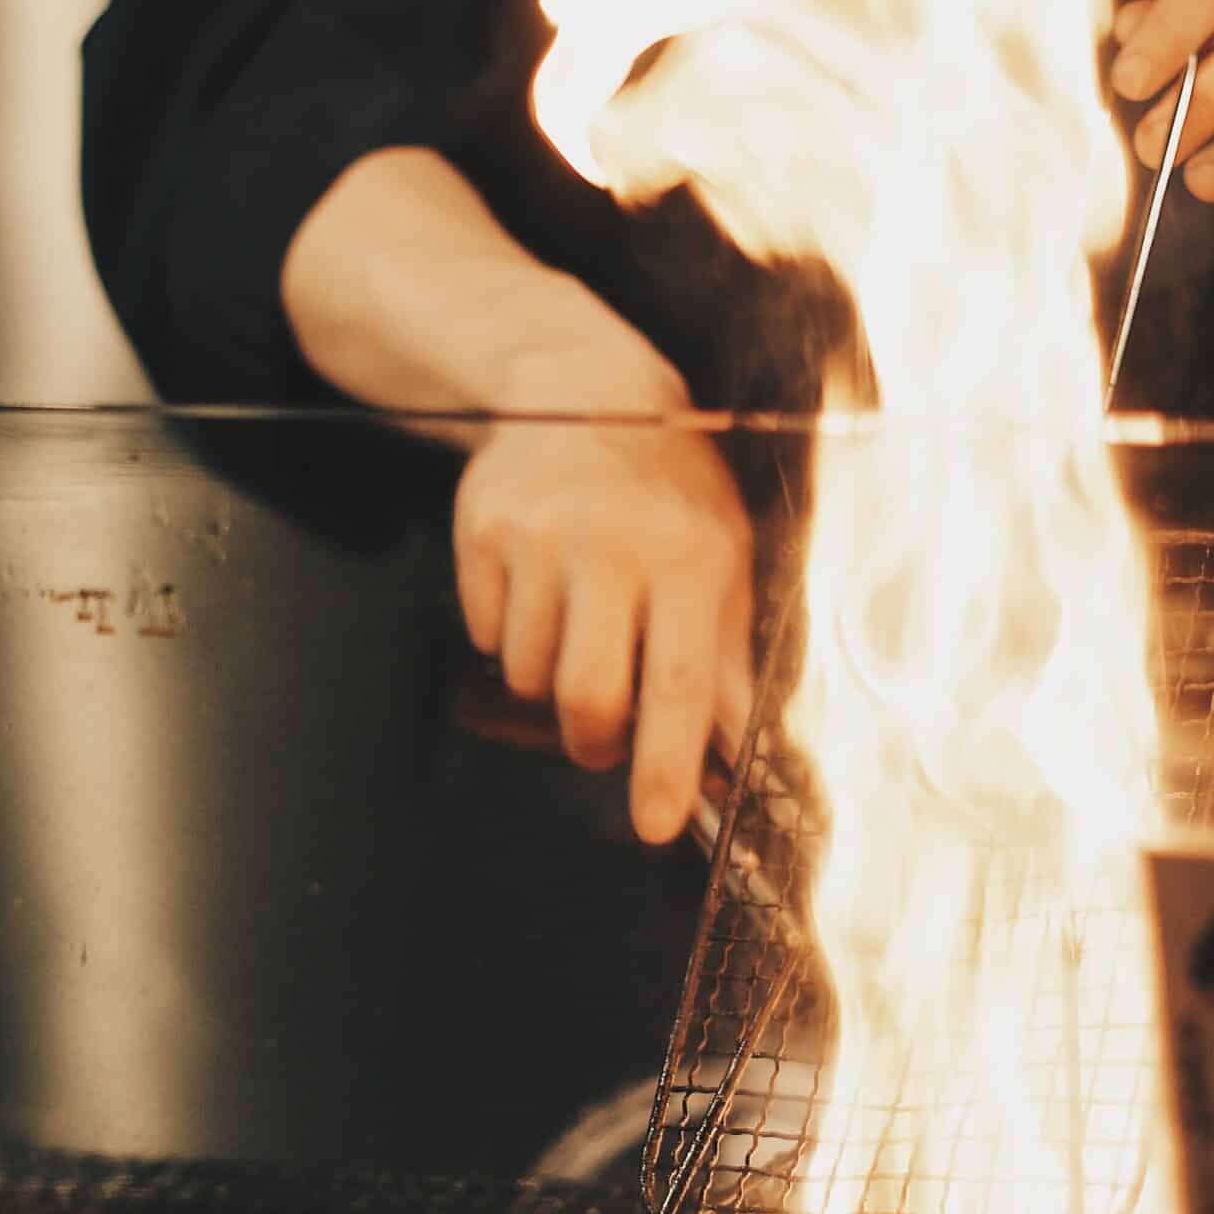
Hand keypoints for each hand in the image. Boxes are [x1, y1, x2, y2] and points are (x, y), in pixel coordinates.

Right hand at [454, 420, 755, 844]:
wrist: (581, 390)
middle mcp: (612, 546)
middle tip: (599, 742)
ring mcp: (540, 538)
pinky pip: (485, 633)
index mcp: (686, 558)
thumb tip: (730, 742)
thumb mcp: (721, 553)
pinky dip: (507, 635)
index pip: (679, 685)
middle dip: (592, 741)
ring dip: (548, 680)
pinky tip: (536, 590)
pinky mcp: (483, 531)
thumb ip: (725, 650)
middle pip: (587, 695)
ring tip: (574, 632)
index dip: (665, 766)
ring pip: (527, 673)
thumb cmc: (668, 486)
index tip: (654, 824)